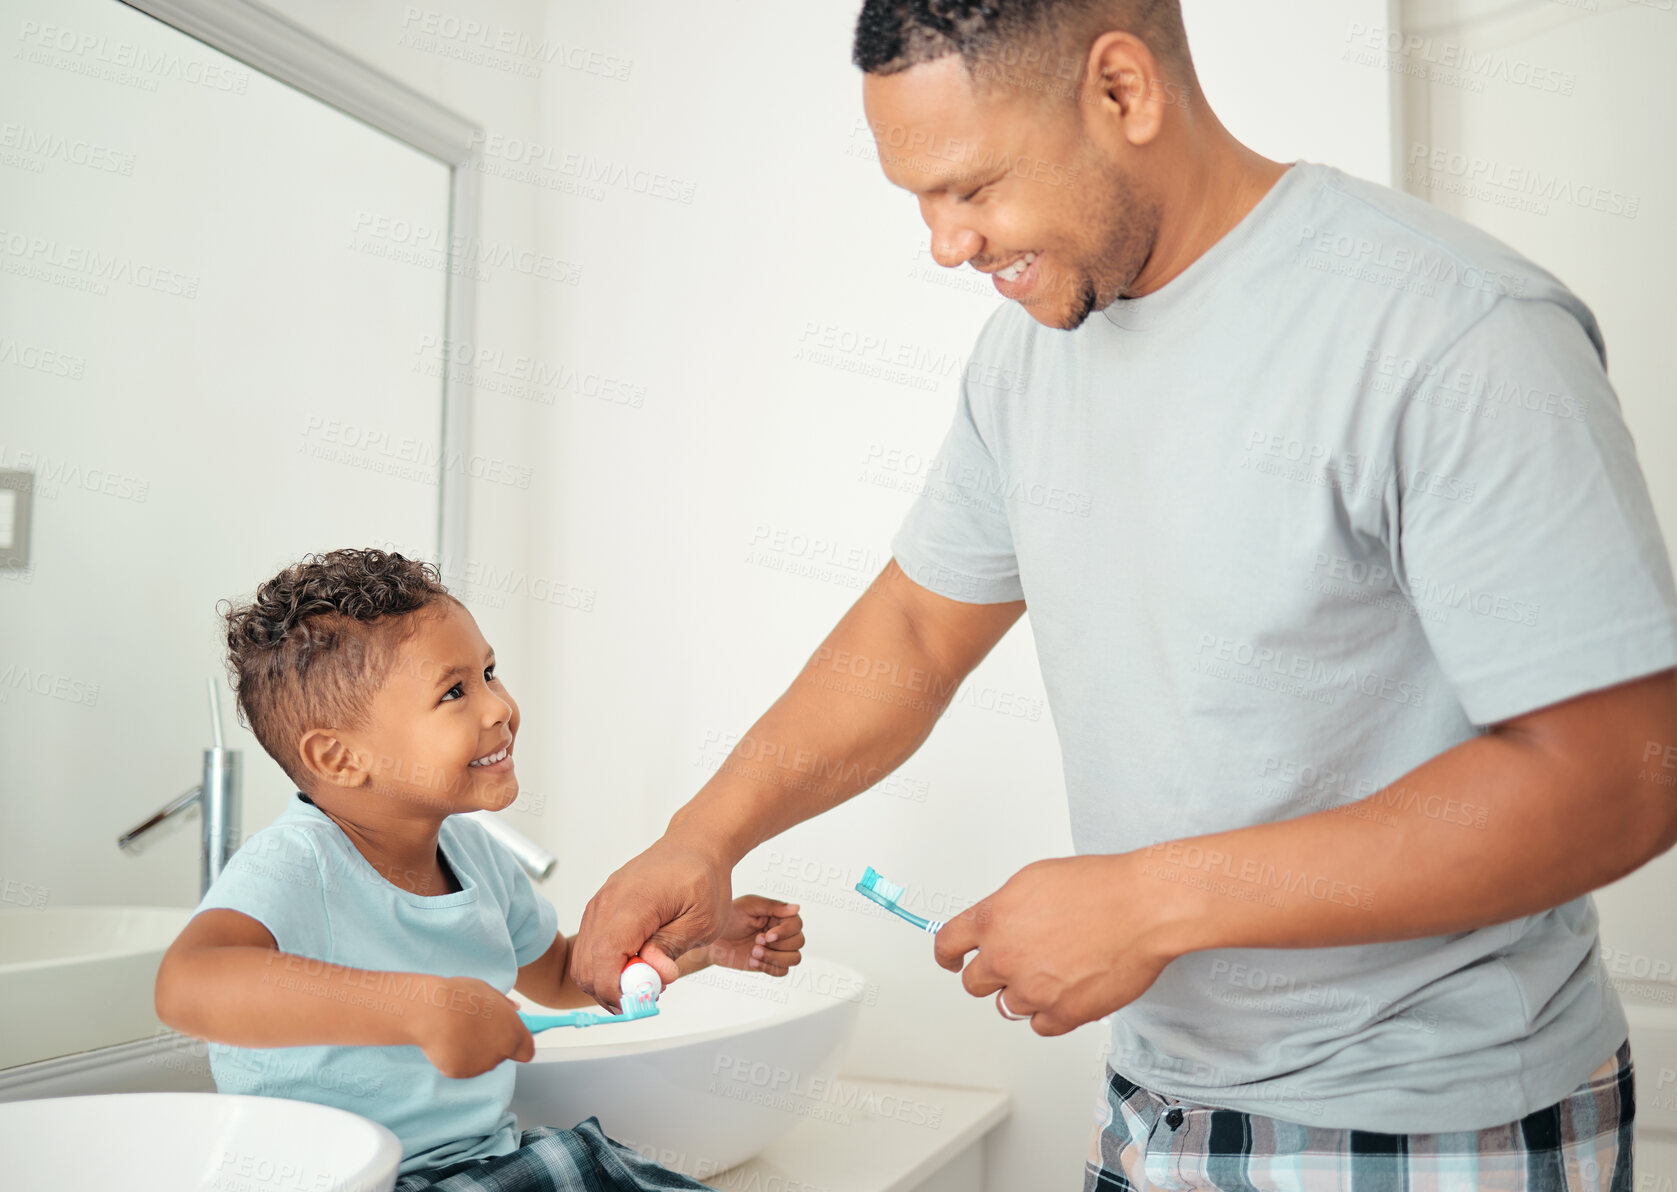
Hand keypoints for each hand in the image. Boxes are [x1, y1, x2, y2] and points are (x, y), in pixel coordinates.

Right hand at [410, 976, 533, 1078]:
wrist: (433, 1012)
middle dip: (491, 1045)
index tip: (506, 1038)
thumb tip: (516, 1009)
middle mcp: (501, 1053)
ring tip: (456, 1031)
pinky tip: (446, 1041)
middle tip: (473, 1028)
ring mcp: (480, 1066)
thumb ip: (505, 1004)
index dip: (517, 1045)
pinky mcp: (460, 1072)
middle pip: (500, 1055)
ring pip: (479, 1062)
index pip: (526, 1051)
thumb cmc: (462, 997)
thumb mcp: (488, 992)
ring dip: (472, 1051)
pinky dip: (454, 1057)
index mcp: (514, 1033)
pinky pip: (459, 1066)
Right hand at [572, 835, 733, 1011]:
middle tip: (645, 995)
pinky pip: (590, 946)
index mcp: (634, 902)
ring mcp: (599, 903)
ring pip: (583, 959)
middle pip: (587, 964)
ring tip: (645, 980)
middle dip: (610, 991)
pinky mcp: (600, 908)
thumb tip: (655, 975)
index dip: (616, 988)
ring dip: (607, 980)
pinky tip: (635, 965)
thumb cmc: (702, 878)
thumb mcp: (703, 919)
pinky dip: (605, 965)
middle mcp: (607, 901)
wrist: (694, 845)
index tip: (641, 1001)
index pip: (606, 956)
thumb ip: (673, 946)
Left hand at [703, 895, 803, 975]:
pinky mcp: (770, 963)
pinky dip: (768, 968)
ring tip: (754, 952)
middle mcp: (782, 932)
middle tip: (756, 942)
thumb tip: (797, 907)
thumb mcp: (748, 906)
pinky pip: (783, 971)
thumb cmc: (728, 919)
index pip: (797, 924)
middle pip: (799, 942)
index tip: (766, 935)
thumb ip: (773, 906)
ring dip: (774, 958)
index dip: (785, 932)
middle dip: (777, 945)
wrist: (713, 941)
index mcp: (778, 915)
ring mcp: (777, 949)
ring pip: (795, 958)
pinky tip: (752, 961)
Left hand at [932, 855, 1176, 1035]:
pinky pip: (1040, 1025)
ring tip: (1056, 970)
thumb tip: (998, 925)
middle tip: (1017, 964)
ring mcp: (1032, 989)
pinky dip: (1051, 1013)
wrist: (1142, 908)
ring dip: (1026, 993)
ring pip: (1009, 1006)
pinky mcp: (1062, 1014)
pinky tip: (1068, 990)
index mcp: (993, 920)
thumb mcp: (1034, 880)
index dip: (948, 955)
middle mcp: (1005, 957)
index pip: (947, 944)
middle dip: (992, 974)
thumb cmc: (1100, 887)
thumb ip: (1005, 909)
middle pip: (974, 982)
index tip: (951, 960)